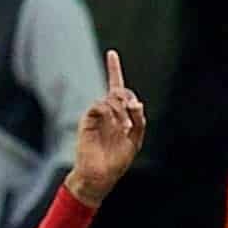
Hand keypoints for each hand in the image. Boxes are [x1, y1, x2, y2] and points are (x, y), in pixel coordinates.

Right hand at [66, 50, 144, 207]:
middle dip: (128, 99)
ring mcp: (96, 115)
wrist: (101, 174)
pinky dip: (112, 113)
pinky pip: (100, 106)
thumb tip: (137, 102)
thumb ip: (139, 120)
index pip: (116, 87)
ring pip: (111, 99)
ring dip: (123, 111)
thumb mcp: (136, 139)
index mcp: (119, 114)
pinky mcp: (88, 120)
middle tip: (133, 116)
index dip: (114, 70)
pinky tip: (118, 126)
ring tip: (126, 129)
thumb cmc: (118, 159)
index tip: (112, 53)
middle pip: (119, 91)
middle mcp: (107, 111)